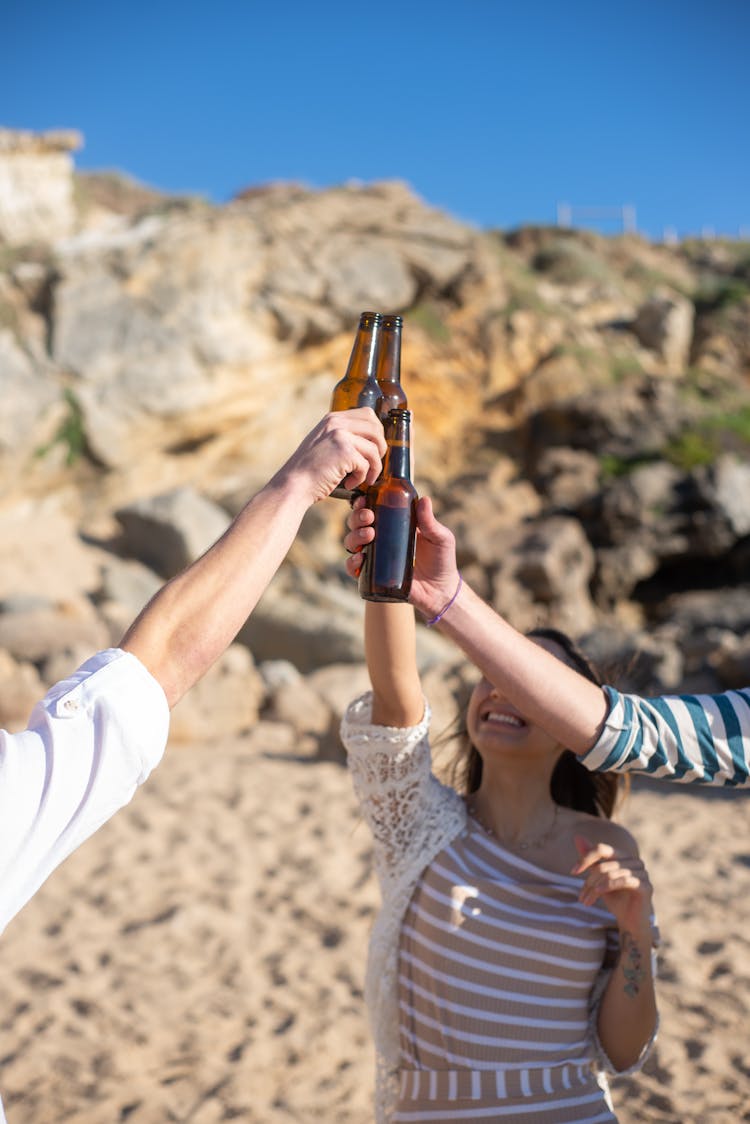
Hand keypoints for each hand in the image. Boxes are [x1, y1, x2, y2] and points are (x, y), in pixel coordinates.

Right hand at [278, 409, 386, 503]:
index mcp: (333, 418)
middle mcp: (337, 422)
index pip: (367, 414)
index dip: (377, 432)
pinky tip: (350, 484)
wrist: (294, 484)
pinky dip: (362, 478)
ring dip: (373, 467)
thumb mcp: (324, 443)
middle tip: (372, 464)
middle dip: (380, 448)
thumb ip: (342, 436)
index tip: (374, 448)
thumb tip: (370, 441)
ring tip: (362, 479)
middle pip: (376, 428)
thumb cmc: (310, 470)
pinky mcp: (345, 452)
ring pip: (375, 448)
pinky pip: (366, 465)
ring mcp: (340, 435)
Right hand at [344, 494, 460, 617]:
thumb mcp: (440, 538)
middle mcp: (380, 539)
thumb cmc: (442, 561)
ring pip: (352, 542)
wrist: (441, 591)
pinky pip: (353, 568)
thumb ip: (431, 522)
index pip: (372, 509)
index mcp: (394, 525)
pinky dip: (351, 562)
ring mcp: (375, 557)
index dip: (362, 503)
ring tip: (369, 535)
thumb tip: (425, 500)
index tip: (363, 499)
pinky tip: (361, 558)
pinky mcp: (373, 576)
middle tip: (369, 518)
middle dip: (357, 517)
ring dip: (354, 536)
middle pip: (357, 524)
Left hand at [572, 835, 652, 934]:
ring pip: (610, 874)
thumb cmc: (615, 899)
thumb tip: (577, 837)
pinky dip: (607, 886)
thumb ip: (590, 859)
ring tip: (585, 901)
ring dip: (594, 889)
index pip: (601, 849)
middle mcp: (635, 861)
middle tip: (581, 898)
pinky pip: (624, 880)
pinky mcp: (646, 886)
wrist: (631, 922)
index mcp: (623, 856)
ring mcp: (642, 872)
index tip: (573, 872)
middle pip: (603, 865)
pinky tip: (598, 893)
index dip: (585, 858)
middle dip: (589, 882)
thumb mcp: (598, 878)